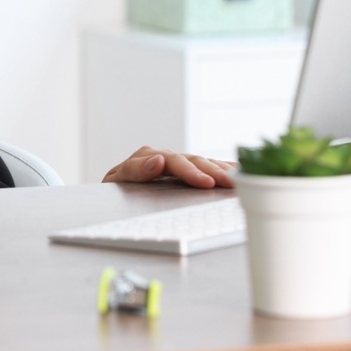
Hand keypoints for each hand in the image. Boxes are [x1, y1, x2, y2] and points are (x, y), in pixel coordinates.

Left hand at [102, 146, 235, 188]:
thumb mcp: (116, 182)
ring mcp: (177, 163)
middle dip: (213, 172)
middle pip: (194, 160)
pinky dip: (223, 169)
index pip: (173, 161)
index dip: (191, 172)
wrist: (109, 194)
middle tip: (230, 183)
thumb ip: (136, 170)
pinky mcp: (186, 171)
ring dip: (222, 171)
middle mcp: (165, 156)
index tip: (205, 183)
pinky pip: (207, 167)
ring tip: (240, 180)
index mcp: (148, 156)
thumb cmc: (113, 191)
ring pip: (203, 162)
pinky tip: (239, 173)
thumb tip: (157, 160)